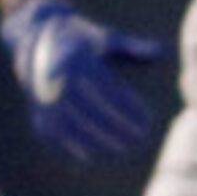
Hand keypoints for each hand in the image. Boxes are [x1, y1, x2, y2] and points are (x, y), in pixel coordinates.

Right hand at [0, 0, 166, 161]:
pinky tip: (94, 157)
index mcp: (76, 57)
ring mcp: (44, 98)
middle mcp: (56, 79)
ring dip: (98, 142)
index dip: (128, 108)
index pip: (107, 89)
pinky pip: (54, 136)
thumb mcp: (105, 38)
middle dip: (116, 128)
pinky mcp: (38, 112)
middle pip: (91, 110)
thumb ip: (132, 48)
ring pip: (72, 127)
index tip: (148, 121)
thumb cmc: (81, 41)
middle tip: (140, 139)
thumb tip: (162, 54)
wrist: (34, 41)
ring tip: (123, 151)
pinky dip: (72, 148)